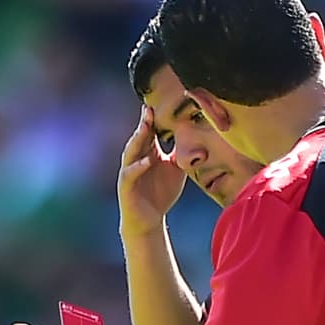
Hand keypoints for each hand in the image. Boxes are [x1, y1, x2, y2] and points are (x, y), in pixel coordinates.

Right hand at [118, 105, 185, 238]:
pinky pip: (131, 174)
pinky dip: (138, 167)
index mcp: (148, 154)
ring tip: (145, 127)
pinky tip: (148, 161)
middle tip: (149, 109)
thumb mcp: (176, 171)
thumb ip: (182, 155)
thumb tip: (197, 139)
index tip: (158, 104)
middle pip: (139, 138)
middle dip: (143, 124)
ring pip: (131, 151)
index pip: (149, 133)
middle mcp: (136, 159)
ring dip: (138, 139)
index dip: (152, 120)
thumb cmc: (161, 194)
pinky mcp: (126, 186)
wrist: (149, 220)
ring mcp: (130, 172)